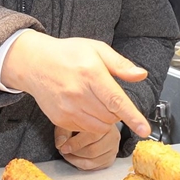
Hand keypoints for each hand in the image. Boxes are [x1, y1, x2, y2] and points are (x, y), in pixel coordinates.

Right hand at [1, 31, 151, 138]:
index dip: (133, 116)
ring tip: (96, 101)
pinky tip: (84, 106)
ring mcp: (68, 109)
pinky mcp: (60, 120)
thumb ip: (120, 64)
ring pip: (100, 127)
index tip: (145, 130)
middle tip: (108, 95)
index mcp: (91, 73)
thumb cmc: (67, 54)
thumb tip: (141, 74)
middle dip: (117, 110)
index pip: (116, 100)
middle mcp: (78, 94)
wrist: (34, 63)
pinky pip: (86, 130)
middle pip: (111, 116)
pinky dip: (92, 122)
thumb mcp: (96, 49)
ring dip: (106, 118)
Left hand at [55, 124, 120, 170]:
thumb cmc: (84, 122)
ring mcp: (113, 149)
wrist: (96, 124)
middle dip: (75, 153)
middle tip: (64, 151)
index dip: (75, 144)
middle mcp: (113, 136)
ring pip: (93, 162)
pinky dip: (82, 165)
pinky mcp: (110, 159)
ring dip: (76, 161)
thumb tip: (61, 143)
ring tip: (68, 154)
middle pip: (93, 151)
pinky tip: (76, 158)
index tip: (63, 147)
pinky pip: (94, 168)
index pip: (92, 136)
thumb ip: (64, 131)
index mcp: (105, 123)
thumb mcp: (72, 120)